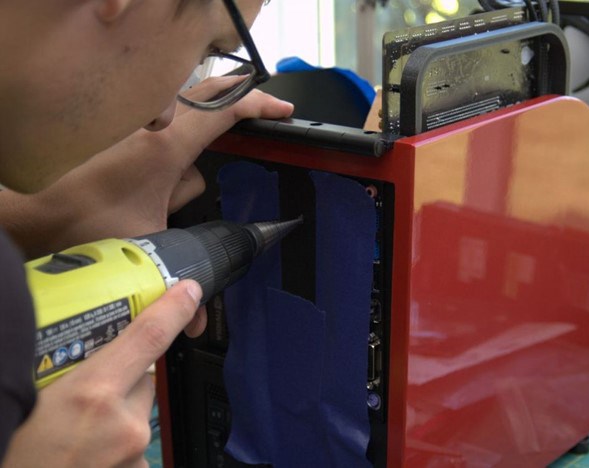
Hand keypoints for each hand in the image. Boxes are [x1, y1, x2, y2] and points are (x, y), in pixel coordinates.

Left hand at [0, 84, 292, 257]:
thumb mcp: (145, 247)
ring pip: (188, 117)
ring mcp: (140, 126)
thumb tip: (195, 322)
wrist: (32, 210)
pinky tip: (179, 171)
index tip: (286, 112)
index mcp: (170, 146)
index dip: (262, 105)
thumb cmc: (83, 221)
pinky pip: (167, 126)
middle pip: (210, 91)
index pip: (227, 108)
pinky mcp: (128, 134)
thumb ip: (175, 280)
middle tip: (266, 111)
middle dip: (239, 97)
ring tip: (221, 150)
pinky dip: (180, 138)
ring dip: (205, 129)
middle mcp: (156, 127)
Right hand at [2, 280, 201, 467]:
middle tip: (83, 392)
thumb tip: (76, 335)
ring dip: (117, 412)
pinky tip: (84, 449)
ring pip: (138, 412)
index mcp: (93, 395)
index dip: (173, 308)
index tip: (187, 292)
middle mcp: (123, 426)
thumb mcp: (30, 392)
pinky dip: (115, 441)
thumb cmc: (12, 447)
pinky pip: (133, 442)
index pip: (150, 335)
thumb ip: (60, 361)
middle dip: (122, 376)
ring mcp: (132, 455)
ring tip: (74, 429)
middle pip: (144, 379)